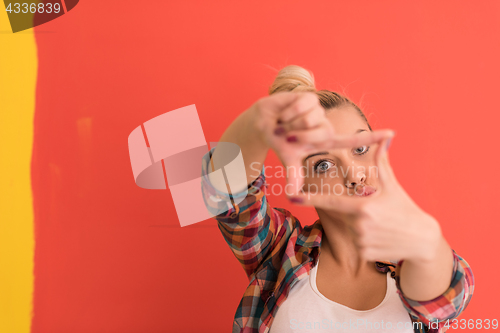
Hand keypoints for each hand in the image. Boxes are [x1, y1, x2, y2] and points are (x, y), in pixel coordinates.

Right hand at [252, 91, 394, 193]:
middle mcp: (325, 124)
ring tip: (285, 123)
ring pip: (309, 119)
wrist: (263, 123)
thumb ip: (293, 175)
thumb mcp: (288, 158)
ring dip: (290, 123)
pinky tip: (284, 113)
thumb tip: (292, 196)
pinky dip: (287, 112)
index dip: (371, 138)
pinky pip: (301, 106)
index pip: (352, 140)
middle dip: (298, 136)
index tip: (392, 133)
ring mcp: (318, 110)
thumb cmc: (279, 141)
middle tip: (287, 135)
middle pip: (320, 133)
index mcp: (325, 140)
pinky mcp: (309, 97)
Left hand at [287, 134, 442, 270]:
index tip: (292, 195)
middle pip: (344, 217)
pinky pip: (357, 246)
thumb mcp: (393, 185)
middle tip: (378, 216)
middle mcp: (360, 224)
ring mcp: (361, 241)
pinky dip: (366, 242)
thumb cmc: (406, 209)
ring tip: (382, 228)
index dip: (310, 198)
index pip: (331, 201)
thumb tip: (386, 137)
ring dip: (362, 229)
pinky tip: (383, 240)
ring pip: (351, 232)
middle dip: (356, 215)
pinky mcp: (364, 254)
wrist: (422, 239)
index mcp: (363, 206)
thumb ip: (382, 162)